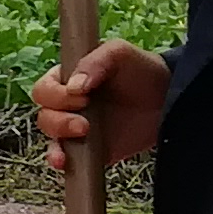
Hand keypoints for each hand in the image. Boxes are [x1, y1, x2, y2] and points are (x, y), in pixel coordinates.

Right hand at [33, 38, 167, 174]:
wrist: (168, 99)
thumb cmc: (141, 70)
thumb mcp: (119, 53)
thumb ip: (95, 62)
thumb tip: (73, 87)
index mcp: (68, 79)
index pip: (44, 89)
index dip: (56, 94)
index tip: (82, 95)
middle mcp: (67, 104)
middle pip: (44, 114)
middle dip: (59, 118)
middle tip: (85, 120)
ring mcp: (76, 129)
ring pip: (50, 135)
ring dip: (60, 135)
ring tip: (84, 132)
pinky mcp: (87, 150)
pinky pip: (64, 157)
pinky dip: (58, 159)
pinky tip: (63, 160)